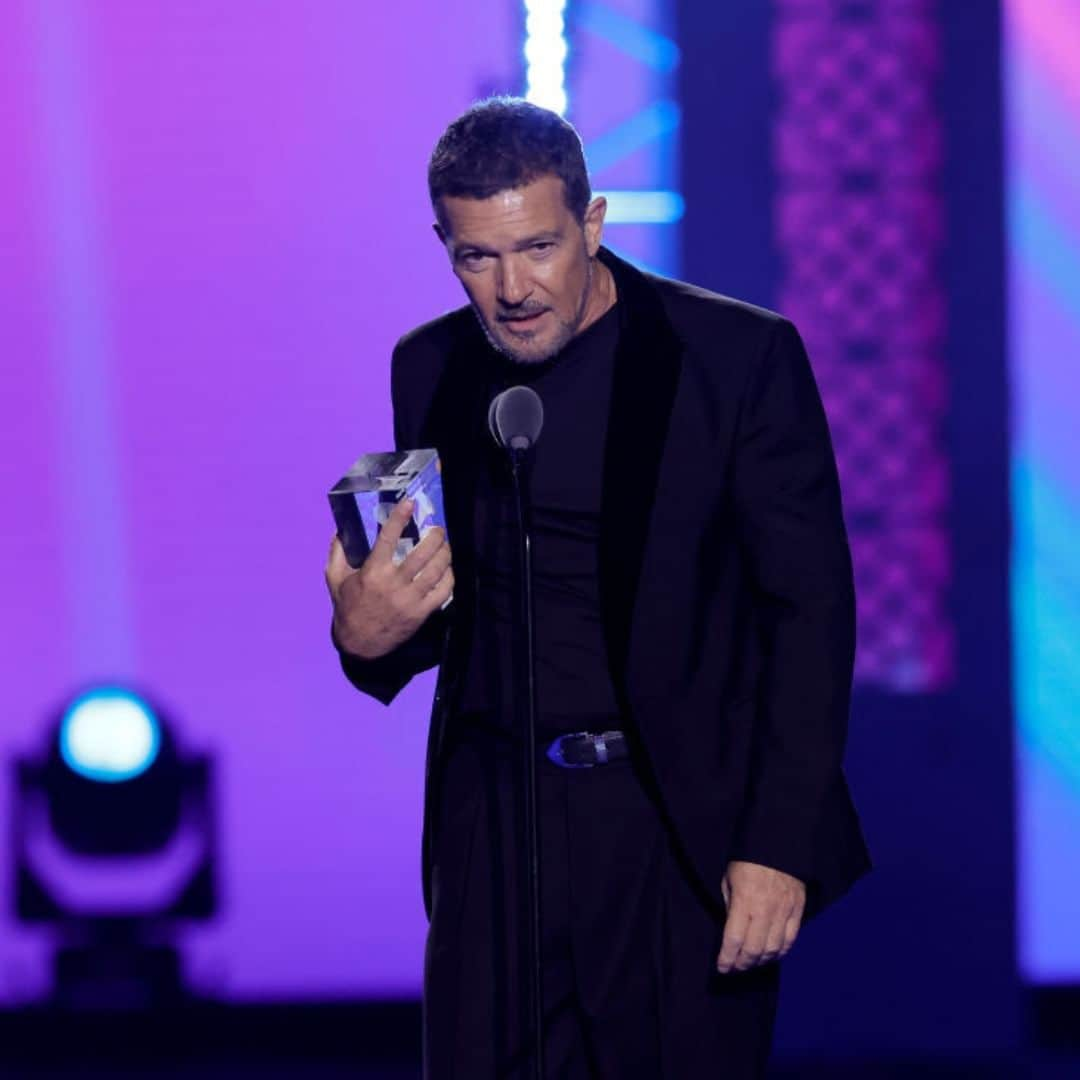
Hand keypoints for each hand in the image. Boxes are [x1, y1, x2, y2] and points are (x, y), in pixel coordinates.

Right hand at [325, 498, 453, 659]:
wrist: (360, 643)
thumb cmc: (348, 608)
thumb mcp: (334, 579)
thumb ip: (337, 553)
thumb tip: (340, 529)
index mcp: (372, 572)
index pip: (388, 538)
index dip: (399, 518)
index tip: (409, 503)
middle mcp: (393, 584)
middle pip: (422, 553)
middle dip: (435, 536)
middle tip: (438, 529)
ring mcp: (410, 599)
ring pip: (436, 571)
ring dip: (445, 554)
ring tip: (445, 545)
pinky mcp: (422, 613)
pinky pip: (443, 591)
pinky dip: (449, 577)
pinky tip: (447, 569)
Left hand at [715, 860, 804, 973]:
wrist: (778, 845)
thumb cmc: (748, 861)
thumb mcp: (729, 880)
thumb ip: (731, 906)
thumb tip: (731, 931)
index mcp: (744, 901)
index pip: (734, 939)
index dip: (727, 958)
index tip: (722, 967)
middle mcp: (765, 910)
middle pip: (754, 950)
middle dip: (742, 964)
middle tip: (735, 968)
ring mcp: (784, 912)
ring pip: (773, 949)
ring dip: (760, 962)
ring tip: (751, 963)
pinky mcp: (798, 911)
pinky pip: (790, 940)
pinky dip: (780, 953)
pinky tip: (771, 955)